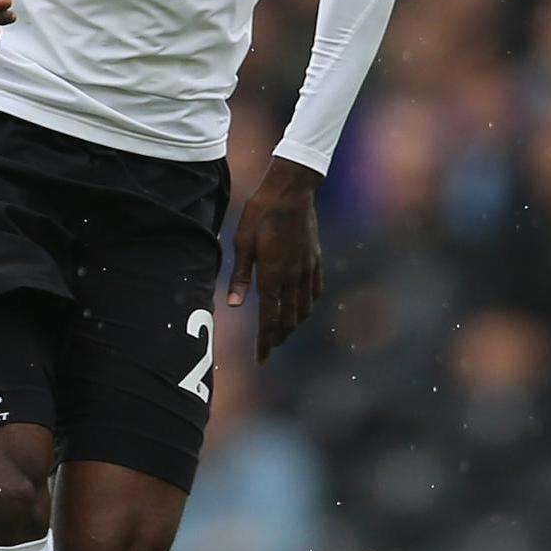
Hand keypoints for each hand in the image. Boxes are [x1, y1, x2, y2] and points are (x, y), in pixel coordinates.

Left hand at [225, 156, 323, 362]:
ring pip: (304, 308)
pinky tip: (302, 305)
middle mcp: (293, 277)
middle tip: (269, 347)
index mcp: (272, 275)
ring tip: (283, 329)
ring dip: (293, 323)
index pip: (269, 319)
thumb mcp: (242, 243)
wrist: (291, 190)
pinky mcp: (316, 259)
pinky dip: (308, 304)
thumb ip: (240, 277)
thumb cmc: (260, 214)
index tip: (261, 359)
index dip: (265, 342)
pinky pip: (316, 290)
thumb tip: (234, 306)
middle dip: (278, 337)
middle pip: (288, 319)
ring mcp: (307, 268)